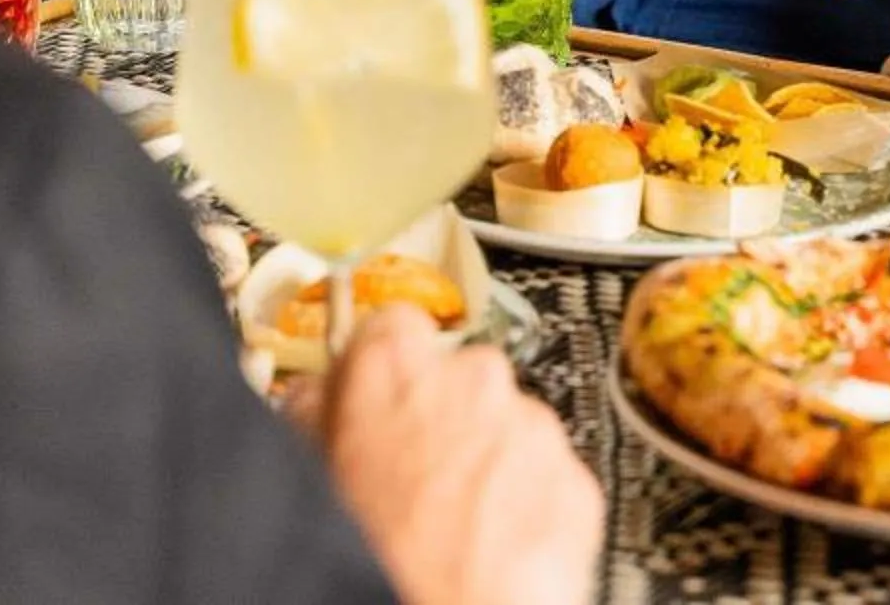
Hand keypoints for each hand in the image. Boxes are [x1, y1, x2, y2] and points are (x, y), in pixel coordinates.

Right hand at [324, 307, 602, 604]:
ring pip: (507, 427)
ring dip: (485, 463)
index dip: (382, 365)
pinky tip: (491, 547)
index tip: (378, 393)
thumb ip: (316, 412)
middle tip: (415, 482)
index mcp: (398, 368)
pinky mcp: (575, 479)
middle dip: (440, 419)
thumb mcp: (314, 475)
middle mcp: (474, 380)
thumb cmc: (383, 565)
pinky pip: (547, 475)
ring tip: (454, 528)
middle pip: (458, 378)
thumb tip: (317, 396)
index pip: (391, 326)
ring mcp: (533, 428)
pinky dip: (525, 504)